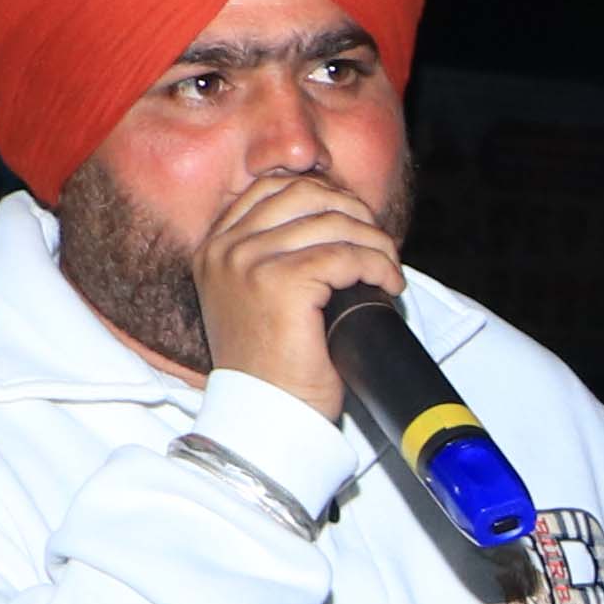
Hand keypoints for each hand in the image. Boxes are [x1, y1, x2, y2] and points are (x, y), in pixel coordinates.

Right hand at [195, 165, 412, 413]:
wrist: (268, 415)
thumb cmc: (274, 365)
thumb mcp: (260, 297)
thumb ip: (277, 254)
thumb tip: (338, 217)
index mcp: (214, 246)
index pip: (274, 187)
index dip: (326, 195)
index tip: (357, 223)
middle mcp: (224, 248)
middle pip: (306, 195)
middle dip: (355, 214)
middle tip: (379, 246)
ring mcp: (247, 262)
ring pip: (333, 223)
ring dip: (375, 242)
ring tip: (389, 270)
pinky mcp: (280, 282)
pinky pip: (346, 256)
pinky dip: (378, 266)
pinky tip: (389, 285)